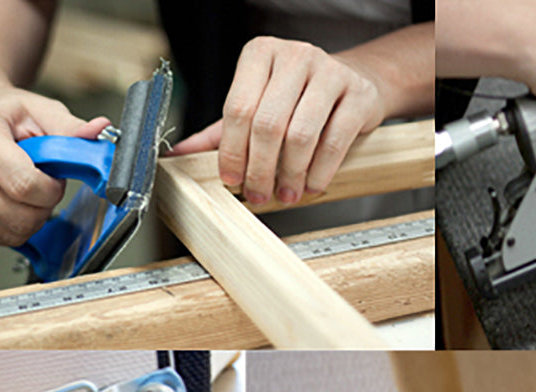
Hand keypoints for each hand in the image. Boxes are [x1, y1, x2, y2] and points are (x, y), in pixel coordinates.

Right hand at [0, 88, 109, 245]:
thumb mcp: (44, 112)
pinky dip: (11, 226)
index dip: (51, 189)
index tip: (51, 176)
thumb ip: (73, 129)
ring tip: (21, 190)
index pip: (26, 187)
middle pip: (20, 218)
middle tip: (38, 183)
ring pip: (11, 233)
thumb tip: (101, 132)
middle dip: (43, 206)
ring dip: (29, 218)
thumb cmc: (9, 118)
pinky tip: (5, 200)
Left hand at [172, 37, 385, 205]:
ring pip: (300, 135)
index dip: (232, 151)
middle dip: (260, 168)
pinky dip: (319, 172)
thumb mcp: (257, 105)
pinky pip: (334, 141)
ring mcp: (329, 72)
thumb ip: (220, 131)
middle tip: (259, 195)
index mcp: (260, 53)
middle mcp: (294, 56)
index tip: (232, 180)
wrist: (355, 82)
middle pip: (267, 123)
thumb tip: (177, 156)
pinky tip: (311, 185)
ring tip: (287, 194)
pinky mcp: (358, 94)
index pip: (238, 108)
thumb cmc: (298, 99)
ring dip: (290, 174)